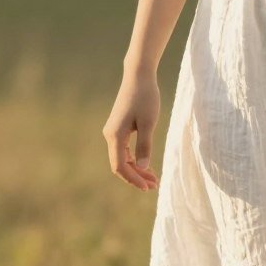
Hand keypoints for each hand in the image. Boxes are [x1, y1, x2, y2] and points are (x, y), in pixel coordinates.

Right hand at [102, 67, 160, 191]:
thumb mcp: (149, 123)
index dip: (133, 179)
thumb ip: (145, 145)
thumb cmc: (145, 97)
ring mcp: (113, 132)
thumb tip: (142, 166)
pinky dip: (135, 159)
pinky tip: (146, 165)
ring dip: (137, 169)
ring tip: (154, 178)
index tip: (148, 187)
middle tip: (155, 185)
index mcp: (115, 135)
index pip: (120, 166)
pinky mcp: (119, 128)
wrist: (138, 77)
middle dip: (136, 177)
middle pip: (120, 165)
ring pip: (123, 158)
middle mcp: (110, 135)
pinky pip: (124, 150)